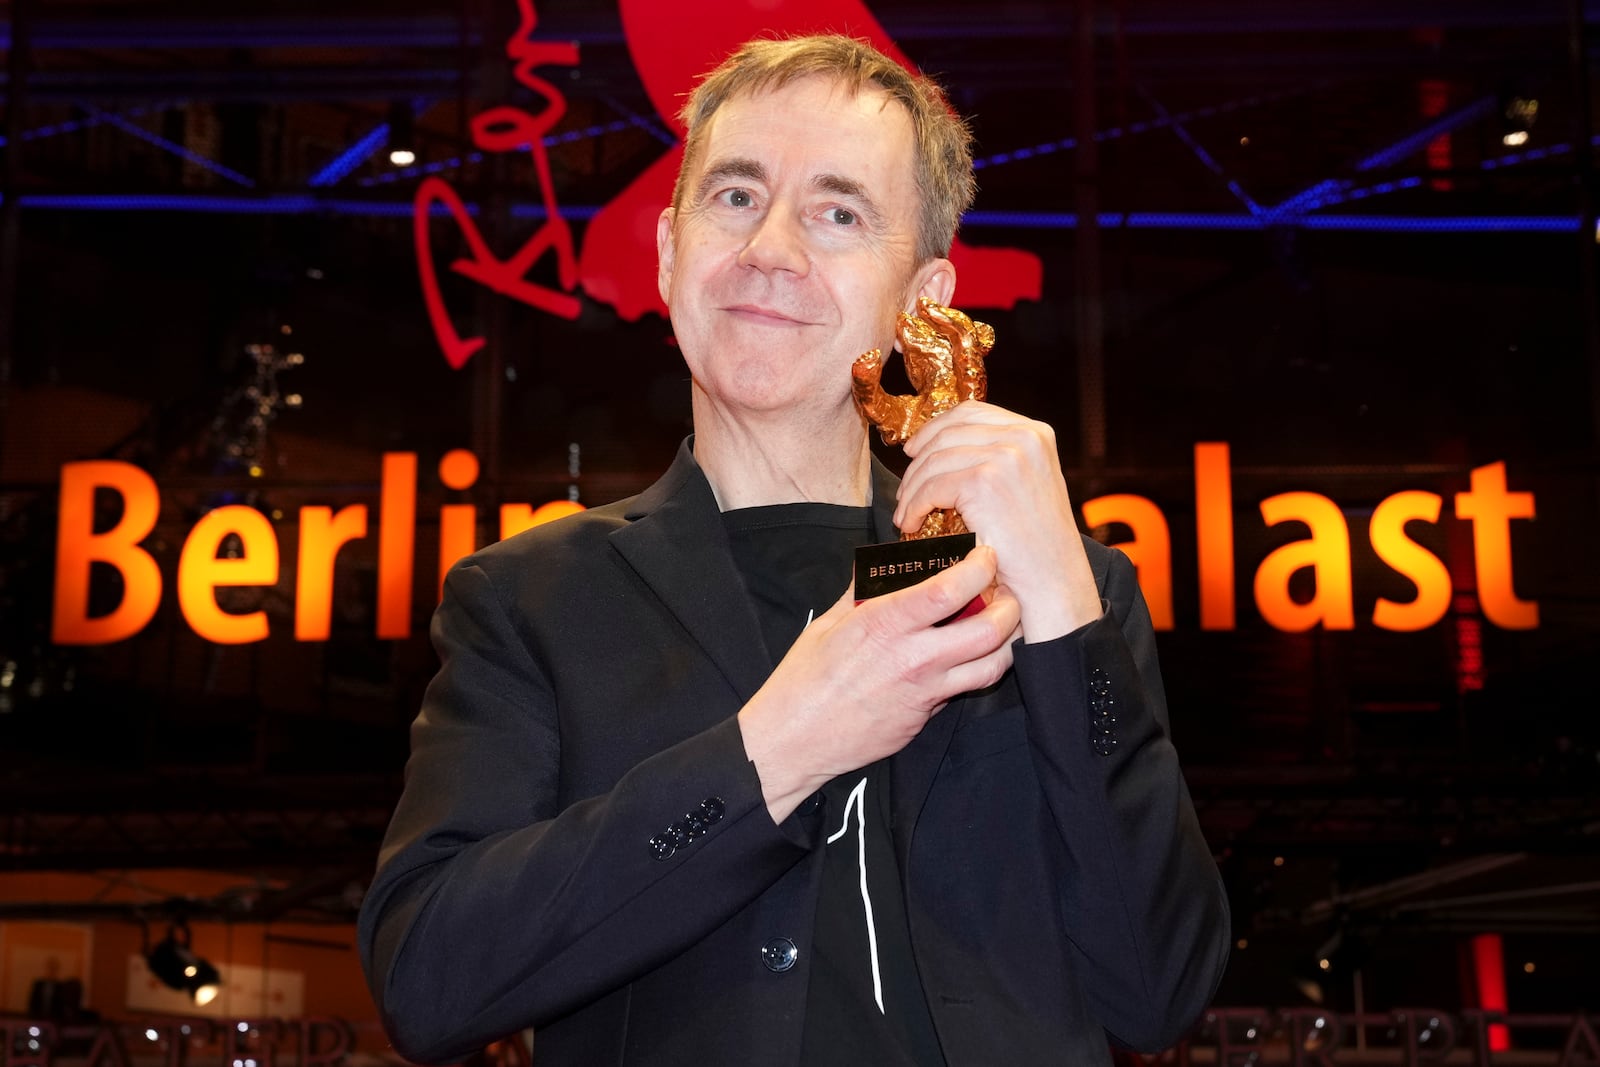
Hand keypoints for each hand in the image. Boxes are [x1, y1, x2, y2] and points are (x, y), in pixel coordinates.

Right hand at [738, 546, 1020, 822]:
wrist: (794, 739)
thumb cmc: (804, 680)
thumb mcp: (830, 623)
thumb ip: (861, 591)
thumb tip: (880, 565)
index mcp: (884, 624)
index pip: (948, 590)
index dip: (979, 568)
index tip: (986, 556)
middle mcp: (912, 658)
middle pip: (989, 631)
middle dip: (1011, 608)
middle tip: (1008, 594)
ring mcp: (924, 693)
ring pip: (991, 667)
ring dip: (1006, 644)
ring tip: (1003, 627)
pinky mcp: (925, 718)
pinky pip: (963, 690)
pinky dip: (974, 670)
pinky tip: (969, 658)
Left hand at [894, 401, 1100, 641]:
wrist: (1052, 582)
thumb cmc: (1036, 544)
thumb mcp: (1026, 484)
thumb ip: (997, 456)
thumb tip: (940, 443)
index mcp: (1034, 432)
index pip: (970, 411)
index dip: (934, 428)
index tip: (915, 450)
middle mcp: (1023, 437)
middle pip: (947, 433)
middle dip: (917, 462)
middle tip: (905, 490)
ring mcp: (1006, 457)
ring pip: (934, 461)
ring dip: (911, 489)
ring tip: (905, 513)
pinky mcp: (984, 482)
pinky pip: (931, 487)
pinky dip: (913, 506)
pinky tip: (911, 524)